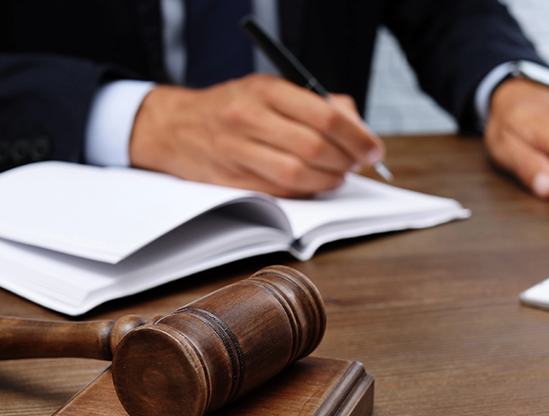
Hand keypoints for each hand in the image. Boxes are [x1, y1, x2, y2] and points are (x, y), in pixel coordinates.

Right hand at [129, 74, 384, 197]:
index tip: (373, 149)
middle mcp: (248, 118)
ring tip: (338, 175)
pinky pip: (281, 192)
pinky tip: (314, 184)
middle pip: (315, 148)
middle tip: (358, 164)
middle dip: (347, 161)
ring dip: (329, 180)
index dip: (357, 137)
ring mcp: (236, 151)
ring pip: (299, 175)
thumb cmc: (234, 107)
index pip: (325, 115)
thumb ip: (320, 105)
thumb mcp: (272, 90)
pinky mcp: (231, 181)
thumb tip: (360, 130)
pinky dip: (306, 191)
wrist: (175, 127)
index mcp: (265, 90)